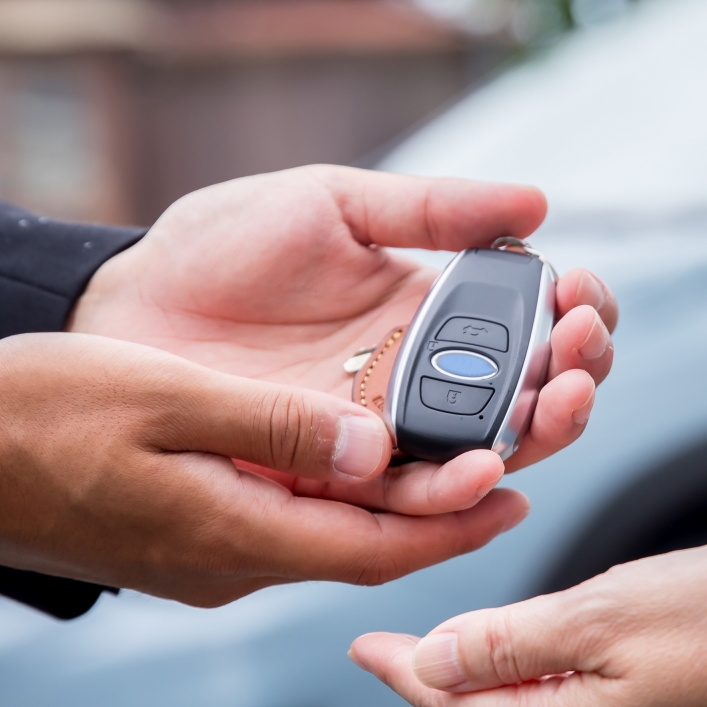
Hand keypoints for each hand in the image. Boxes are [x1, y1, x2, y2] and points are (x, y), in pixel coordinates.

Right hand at [0, 332, 527, 606]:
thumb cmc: (34, 416)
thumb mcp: (163, 397)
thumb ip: (275, 426)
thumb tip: (377, 450)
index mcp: (230, 536)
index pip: (374, 548)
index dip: (454, 522)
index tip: (521, 489)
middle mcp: (224, 562)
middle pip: (361, 545)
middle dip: (442, 509)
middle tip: (513, 459)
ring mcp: (199, 555)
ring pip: (323, 533)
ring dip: (390, 499)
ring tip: (453, 448)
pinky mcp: (178, 536)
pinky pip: (280, 522)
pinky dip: (332, 493)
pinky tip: (353, 453)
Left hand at [66, 166, 617, 495]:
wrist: (123, 303)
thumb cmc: (220, 245)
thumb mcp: (333, 204)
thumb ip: (431, 210)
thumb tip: (537, 206)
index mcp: (431, 314)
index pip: (533, 326)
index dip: (576, 315)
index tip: (583, 295)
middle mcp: (419, 383)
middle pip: (525, 400)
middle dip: (574, 381)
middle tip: (581, 358)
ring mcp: (379, 437)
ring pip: (481, 457)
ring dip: (534, 437)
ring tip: (557, 406)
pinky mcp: (331, 481)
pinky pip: (403, 501)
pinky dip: (452, 494)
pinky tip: (487, 469)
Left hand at [349, 543, 706, 706]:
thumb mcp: (603, 609)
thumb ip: (507, 642)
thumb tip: (433, 662)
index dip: (404, 671)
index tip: (362, 645)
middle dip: (441, 684)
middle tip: (395, 647)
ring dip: (495, 685)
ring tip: (457, 648)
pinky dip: (549, 691)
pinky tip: (543, 658)